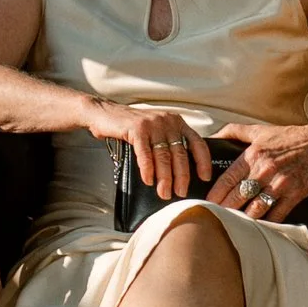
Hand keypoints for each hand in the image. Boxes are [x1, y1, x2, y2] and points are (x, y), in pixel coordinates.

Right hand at [94, 101, 212, 201]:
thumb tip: (180, 172)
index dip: (203, 161)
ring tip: (164, 192)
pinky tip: (148, 180)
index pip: (197, 142)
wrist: (102, 113)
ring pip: (164, 156)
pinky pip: (146, 153)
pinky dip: (148, 169)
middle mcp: (168, 121)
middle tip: (180, 193)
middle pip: (180, 154)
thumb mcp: (155, 131)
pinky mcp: (137, 128)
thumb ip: (168, 143)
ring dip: (164, 178)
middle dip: (181, 177)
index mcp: (176, 122)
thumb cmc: (130, 127)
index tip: (205, 177)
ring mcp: (153, 124)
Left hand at [205, 119, 307, 218]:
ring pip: (256, 209)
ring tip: (233, 224)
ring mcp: (280, 185)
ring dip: (243, 218)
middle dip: (224, 209)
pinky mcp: (295, 195)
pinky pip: (277, 215)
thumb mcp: (259, 130)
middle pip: (238, 197)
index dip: (215, 194)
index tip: (206, 202)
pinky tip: (258, 227)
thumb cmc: (290, 137)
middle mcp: (265, 171)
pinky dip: (266, 223)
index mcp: (253, 156)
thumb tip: (213, 136)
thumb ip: (233, 131)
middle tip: (215, 216)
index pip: (228, 179)